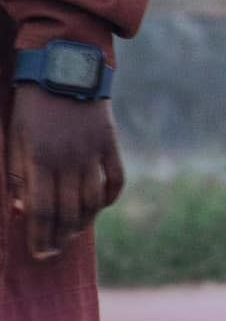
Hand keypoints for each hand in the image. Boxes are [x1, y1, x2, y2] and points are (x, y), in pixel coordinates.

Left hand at [5, 87, 125, 259]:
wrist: (65, 66)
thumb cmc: (31, 105)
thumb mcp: (15, 138)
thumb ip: (19, 175)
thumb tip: (25, 209)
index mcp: (40, 159)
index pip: (41, 212)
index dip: (40, 238)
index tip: (38, 254)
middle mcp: (69, 159)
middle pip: (68, 212)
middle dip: (60, 238)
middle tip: (53, 250)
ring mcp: (92, 151)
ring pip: (92, 200)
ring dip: (83, 223)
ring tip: (73, 234)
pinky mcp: (109, 142)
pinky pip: (115, 178)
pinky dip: (110, 197)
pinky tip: (100, 207)